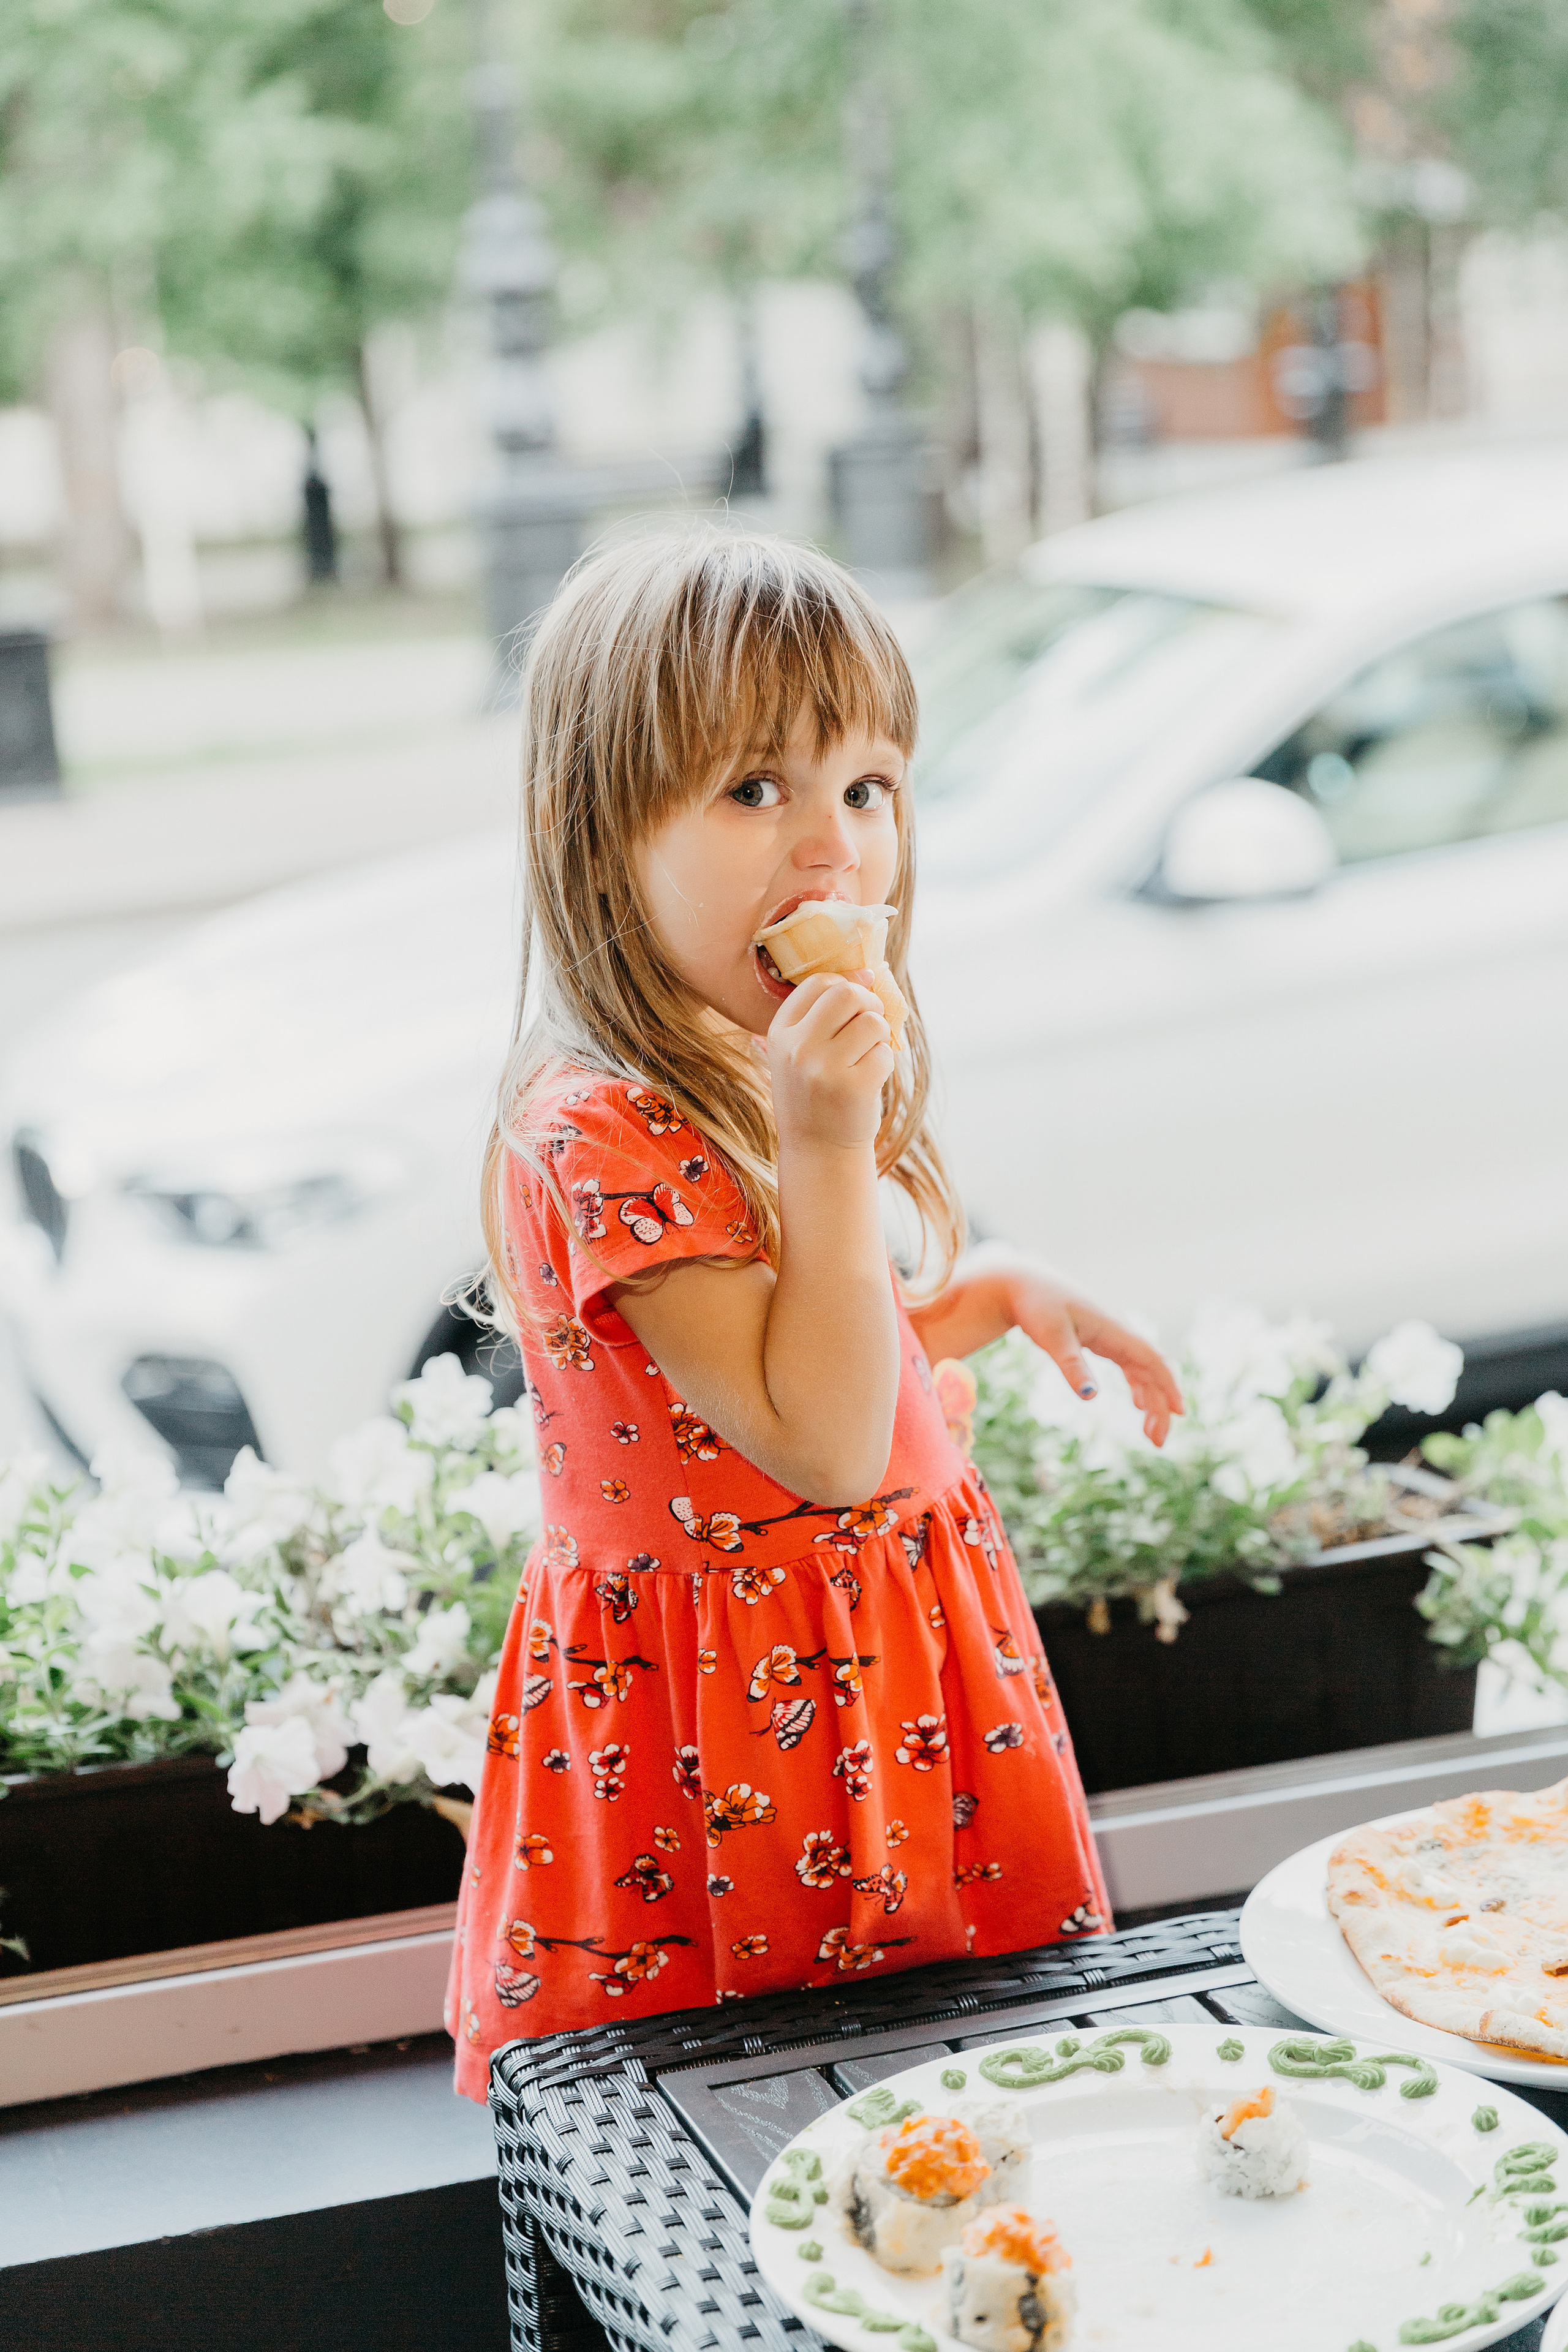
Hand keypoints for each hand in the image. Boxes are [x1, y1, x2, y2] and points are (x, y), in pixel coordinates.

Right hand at [766, 969, 891, 1150]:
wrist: (817, 1150)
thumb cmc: (816, 1093)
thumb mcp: (802, 1050)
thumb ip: (825, 1012)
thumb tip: (868, 972)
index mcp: (779, 1032)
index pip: (819, 983)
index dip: (847, 985)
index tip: (856, 1004)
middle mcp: (797, 1047)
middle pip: (848, 994)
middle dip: (869, 1005)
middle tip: (868, 1027)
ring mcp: (823, 1068)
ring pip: (872, 1022)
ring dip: (879, 1037)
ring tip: (866, 1058)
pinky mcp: (853, 1087)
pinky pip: (884, 1054)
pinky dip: (884, 1064)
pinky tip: (869, 1080)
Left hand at [1009, 1269, 1183, 1446]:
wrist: (1023, 1284)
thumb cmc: (1037, 1306)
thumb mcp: (1052, 1337)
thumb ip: (1071, 1364)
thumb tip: (1089, 1397)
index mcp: (1114, 1330)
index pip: (1153, 1360)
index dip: (1168, 1385)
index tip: (1179, 1413)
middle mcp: (1120, 1333)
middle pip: (1152, 1371)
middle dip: (1161, 1405)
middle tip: (1158, 1442)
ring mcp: (1113, 1337)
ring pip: (1143, 1371)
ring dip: (1151, 1400)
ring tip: (1151, 1433)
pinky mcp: (1102, 1341)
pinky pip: (1130, 1366)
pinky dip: (1138, 1386)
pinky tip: (1137, 1405)